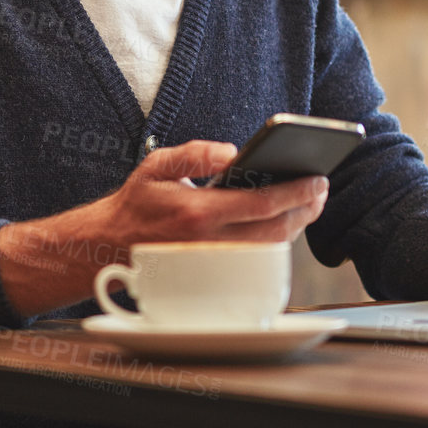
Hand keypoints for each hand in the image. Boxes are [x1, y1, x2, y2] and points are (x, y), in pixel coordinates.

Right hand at [0, 140, 328, 316]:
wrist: (107, 248)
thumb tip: (231, 150)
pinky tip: (283, 223)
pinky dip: (276, 241)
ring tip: (308, 202)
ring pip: (271, 249)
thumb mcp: (157, 166)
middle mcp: (210, 243)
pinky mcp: (215, 277)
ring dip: (296, 226)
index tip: (318, 178)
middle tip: (320, 188)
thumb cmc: (136, 204)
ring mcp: (214, 265)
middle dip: (307, 209)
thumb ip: (194, 153)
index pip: (263, 203)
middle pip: (277, 230)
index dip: (298, 193)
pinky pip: (256, 261)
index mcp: (198, 212)